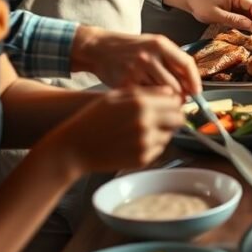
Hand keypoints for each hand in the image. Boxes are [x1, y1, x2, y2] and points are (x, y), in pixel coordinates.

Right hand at [46, 87, 184, 177]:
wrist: (73, 149)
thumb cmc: (92, 119)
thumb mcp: (115, 96)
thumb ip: (146, 92)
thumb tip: (170, 92)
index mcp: (141, 104)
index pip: (175, 102)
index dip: (173, 103)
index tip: (169, 105)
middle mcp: (146, 123)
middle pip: (178, 120)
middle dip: (173, 118)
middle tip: (160, 119)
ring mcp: (145, 143)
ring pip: (169, 135)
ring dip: (162, 132)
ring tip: (141, 130)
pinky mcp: (142, 159)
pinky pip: (158, 150)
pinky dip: (152, 146)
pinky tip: (134, 142)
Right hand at [72, 27, 201, 95]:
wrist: (99, 48)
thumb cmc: (131, 48)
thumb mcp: (154, 45)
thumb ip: (172, 60)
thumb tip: (191, 85)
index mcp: (160, 44)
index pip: (186, 64)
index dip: (195, 81)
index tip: (197, 92)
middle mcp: (149, 56)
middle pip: (176, 84)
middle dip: (181, 96)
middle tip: (182, 102)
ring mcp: (135, 69)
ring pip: (161, 93)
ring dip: (166, 101)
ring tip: (165, 103)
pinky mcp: (123, 83)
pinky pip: (144, 98)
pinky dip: (149, 102)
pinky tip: (148, 101)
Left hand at [187, 0, 251, 34]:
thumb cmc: (201, 3)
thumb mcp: (217, 15)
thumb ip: (235, 20)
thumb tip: (251, 26)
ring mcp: (237, 2)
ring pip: (250, 13)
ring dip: (251, 24)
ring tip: (251, 35)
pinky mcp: (233, 7)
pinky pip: (243, 15)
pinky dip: (245, 23)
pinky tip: (244, 31)